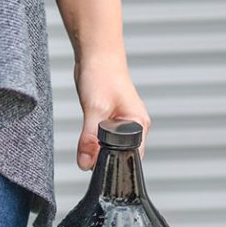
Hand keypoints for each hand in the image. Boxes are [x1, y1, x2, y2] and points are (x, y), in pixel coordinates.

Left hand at [73, 54, 149, 170]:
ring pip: (111, 146)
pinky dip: (95, 141)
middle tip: (88, 160)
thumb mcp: (94, 110)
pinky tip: (86, 138)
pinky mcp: (111, 118)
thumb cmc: (102, 76)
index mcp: (139, 124)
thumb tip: (85, 164)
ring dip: (99, 150)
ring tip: (87, 148)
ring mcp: (124, 122)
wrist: (96, 55)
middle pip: (122, 154)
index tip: (99, 171)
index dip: (116, 166)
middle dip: (106, 160)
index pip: (132, 158)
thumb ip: (90, 138)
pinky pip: (104, 138)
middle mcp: (135, 124)